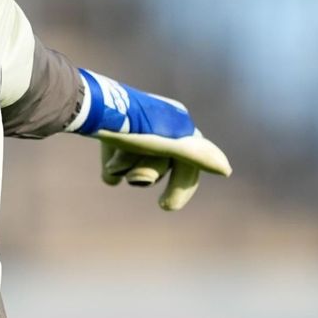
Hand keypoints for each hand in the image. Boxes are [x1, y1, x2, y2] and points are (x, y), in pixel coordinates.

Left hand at [69, 69, 231, 211]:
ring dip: (128, 168)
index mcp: (179, 124)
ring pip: (138, 164)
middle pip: (163, 166)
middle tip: (136, 183)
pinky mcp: (112, 134)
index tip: (165, 207)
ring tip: (115, 164)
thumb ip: (197, 155)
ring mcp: (134, 131)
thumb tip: (226, 169)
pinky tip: (107, 169)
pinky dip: (113, 170)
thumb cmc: (134, 128)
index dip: (182, 188)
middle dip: (148, 174)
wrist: (91, 110)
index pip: (191, 164)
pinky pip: (117, 164)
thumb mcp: (168, 144)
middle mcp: (160, 125)